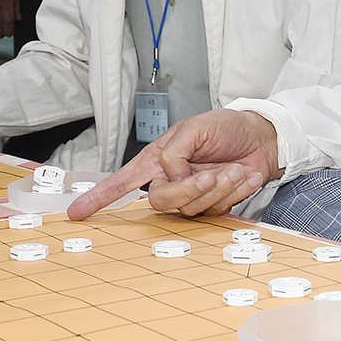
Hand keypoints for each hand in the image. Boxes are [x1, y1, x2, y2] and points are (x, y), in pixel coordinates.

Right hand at [68, 109, 281, 219]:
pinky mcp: (211, 207)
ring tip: (230, 169)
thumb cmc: (227, 128)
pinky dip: (229, 192)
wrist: (262, 140)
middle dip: (187, 190)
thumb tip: (168, 175)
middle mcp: (170, 179)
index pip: (123, 181)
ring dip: (215, 188)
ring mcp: (190, 196)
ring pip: (188, 209)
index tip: (77, 213)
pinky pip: (212, 211)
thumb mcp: (194, 128)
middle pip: (159, 202)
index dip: (99, 198)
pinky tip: (239, 176)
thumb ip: (173, 152)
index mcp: (158, 158)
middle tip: (209, 172)